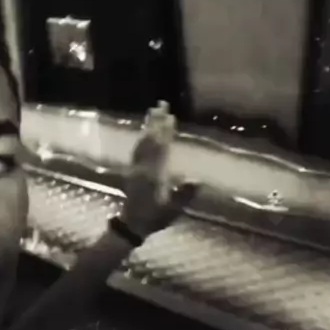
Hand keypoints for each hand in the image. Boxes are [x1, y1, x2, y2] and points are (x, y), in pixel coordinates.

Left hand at [120, 101, 196, 239]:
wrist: (131, 225)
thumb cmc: (155, 218)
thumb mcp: (173, 210)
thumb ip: (184, 195)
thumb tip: (198, 180)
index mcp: (154, 175)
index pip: (161, 149)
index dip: (166, 132)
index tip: (171, 117)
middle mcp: (143, 168)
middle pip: (150, 140)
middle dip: (156, 122)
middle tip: (161, 104)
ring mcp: (136, 168)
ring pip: (142, 142)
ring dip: (148, 126)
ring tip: (153, 111)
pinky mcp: (132, 170)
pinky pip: (137, 149)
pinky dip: (142, 137)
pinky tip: (144, 132)